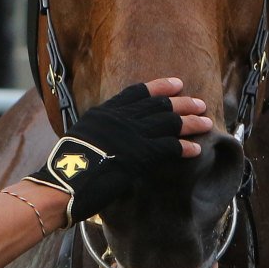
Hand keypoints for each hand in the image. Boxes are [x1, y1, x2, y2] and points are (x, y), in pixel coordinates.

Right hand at [28, 77, 212, 222]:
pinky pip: (168, 147)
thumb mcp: (81, 140)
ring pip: (168, 122)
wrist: (62, 184)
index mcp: (104, 112)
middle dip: (182, 103)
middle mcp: (119, 119)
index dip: (160, 87)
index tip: (177, 83)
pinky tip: (197, 149)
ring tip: (206, 122)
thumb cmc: (65, 169)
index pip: (137, 93)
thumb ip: (100, 133)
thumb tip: (109, 139)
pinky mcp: (138, 155)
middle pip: (158, 105)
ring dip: (190, 122)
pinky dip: (185, 147)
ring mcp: (129, 135)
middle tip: (200, 103)